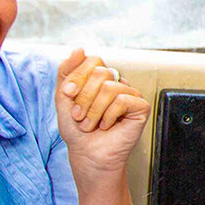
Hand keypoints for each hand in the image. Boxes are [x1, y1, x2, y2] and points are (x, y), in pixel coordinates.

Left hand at [54, 49, 147, 178]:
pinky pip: (122, 101)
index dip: (78, 77)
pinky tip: (107, 125)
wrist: (87, 155)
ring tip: (91, 124)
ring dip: (94, 111)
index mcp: (99, 78)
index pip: (92, 60)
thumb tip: (78, 49)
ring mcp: (129, 93)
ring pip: (109, 88)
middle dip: (84, 98)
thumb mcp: (64, 97)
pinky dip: (109, 116)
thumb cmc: (77, 130)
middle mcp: (116, 83)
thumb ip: (67, 71)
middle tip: (80, 116)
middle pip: (100, 73)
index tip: (69, 96)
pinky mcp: (140, 107)